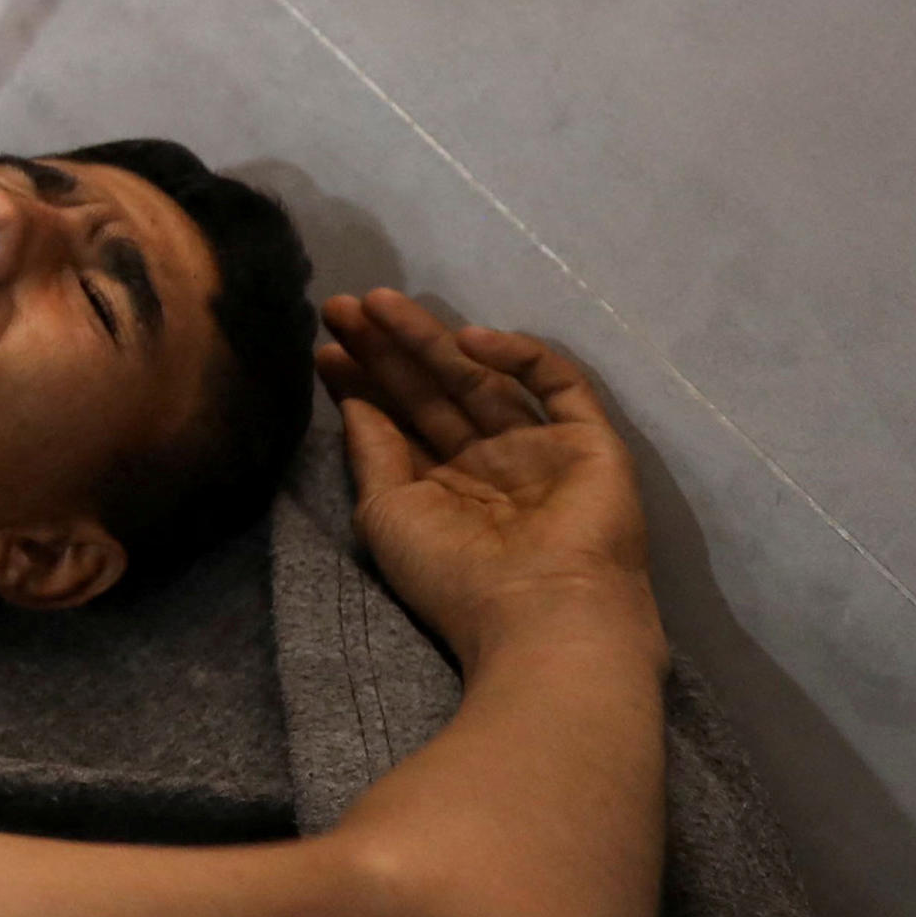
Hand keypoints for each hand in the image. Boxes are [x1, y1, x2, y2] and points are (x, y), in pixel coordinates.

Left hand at [323, 289, 660, 670]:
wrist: (539, 613)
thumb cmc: (453, 577)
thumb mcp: (387, 513)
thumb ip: (372, 451)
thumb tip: (350, 399)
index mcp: (442, 491)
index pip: (398, 422)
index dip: (363, 382)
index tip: (325, 348)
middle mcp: (490, 466)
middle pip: (432, 392)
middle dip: (386, 349)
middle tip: (341, 307)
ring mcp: (540, 451)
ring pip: (481, 379)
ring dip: (430, 339)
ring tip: (378, 302)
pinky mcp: (590, 442)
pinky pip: (558, 384)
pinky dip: (519, 355)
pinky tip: (466, 339)